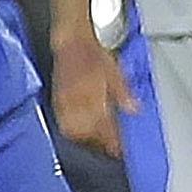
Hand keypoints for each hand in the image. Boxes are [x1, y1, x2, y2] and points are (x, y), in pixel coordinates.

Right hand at [48, 30, 126, 158]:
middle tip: (110, 151)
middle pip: (88, 134)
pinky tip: (79, 134)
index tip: (120, 150)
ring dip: (85, 141)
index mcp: (94, 96)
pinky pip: (63, 124)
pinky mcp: (57, 102)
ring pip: (74, 132)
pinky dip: (72, 132)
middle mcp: (78, 103)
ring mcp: (65, 104)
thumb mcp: (115, 72)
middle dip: (99, 145)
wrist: (71, 41)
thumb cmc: (92, 53)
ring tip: (96, 146)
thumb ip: (124, 93)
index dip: (114, 141)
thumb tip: (134, 109)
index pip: (105, 126)